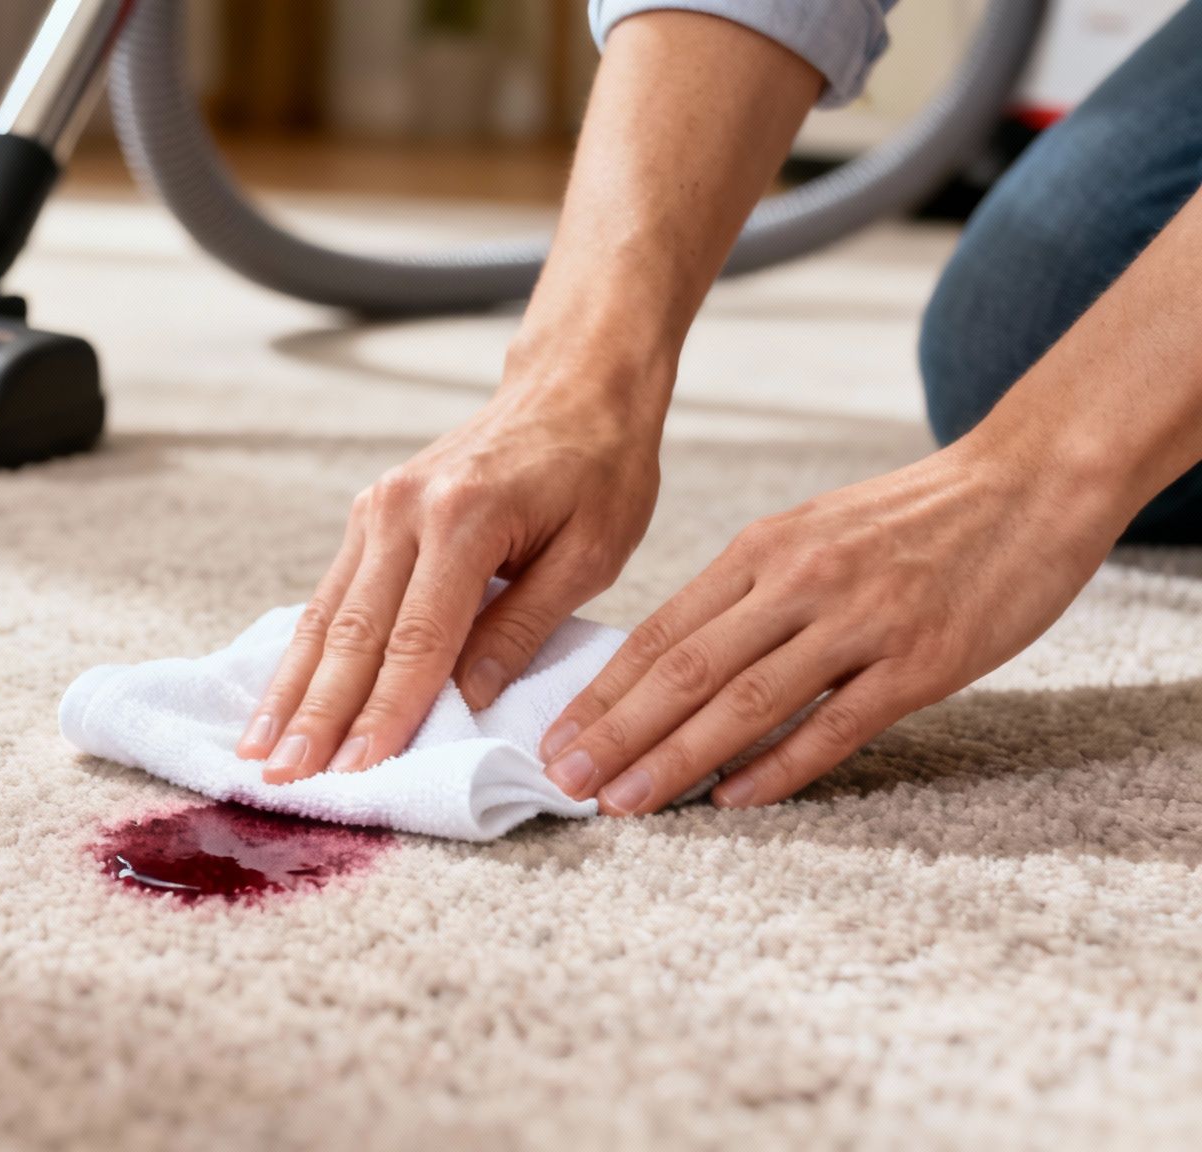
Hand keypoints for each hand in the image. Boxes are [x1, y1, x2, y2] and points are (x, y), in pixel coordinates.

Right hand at [237, 351, 665, 783]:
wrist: (571, 384)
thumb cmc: (598, 467)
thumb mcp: (590, 553)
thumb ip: (523, 627)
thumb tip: (467, 700)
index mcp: (464, 518)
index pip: (417, 639)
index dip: (385, 712)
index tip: (356, 771)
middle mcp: (404, 510)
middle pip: (352, 632)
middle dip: (317, 714)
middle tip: (283, 778)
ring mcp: (377, 507)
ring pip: (325, 615)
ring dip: (291, 689)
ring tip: (258, 750)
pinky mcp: (369, 512)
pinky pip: (329, 593)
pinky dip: (303, 652)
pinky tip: (281, 696)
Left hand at [537, 438, 1126, 813]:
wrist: (1031, 481)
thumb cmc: (913, 518)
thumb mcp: (811, 532)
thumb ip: (747, 592)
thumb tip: (672, 660)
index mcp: (762, 551)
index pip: (660, 632)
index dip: (602, 692)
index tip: (553, 738)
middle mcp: (799, 583)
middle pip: (686, 670)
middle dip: (616, 732)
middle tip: (563, 781)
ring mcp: (860, 622)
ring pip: (747, 702)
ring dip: (677, 758)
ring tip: (623, 801)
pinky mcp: (922, 661)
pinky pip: (836, 725)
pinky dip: (779, 767)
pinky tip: (731, 800)